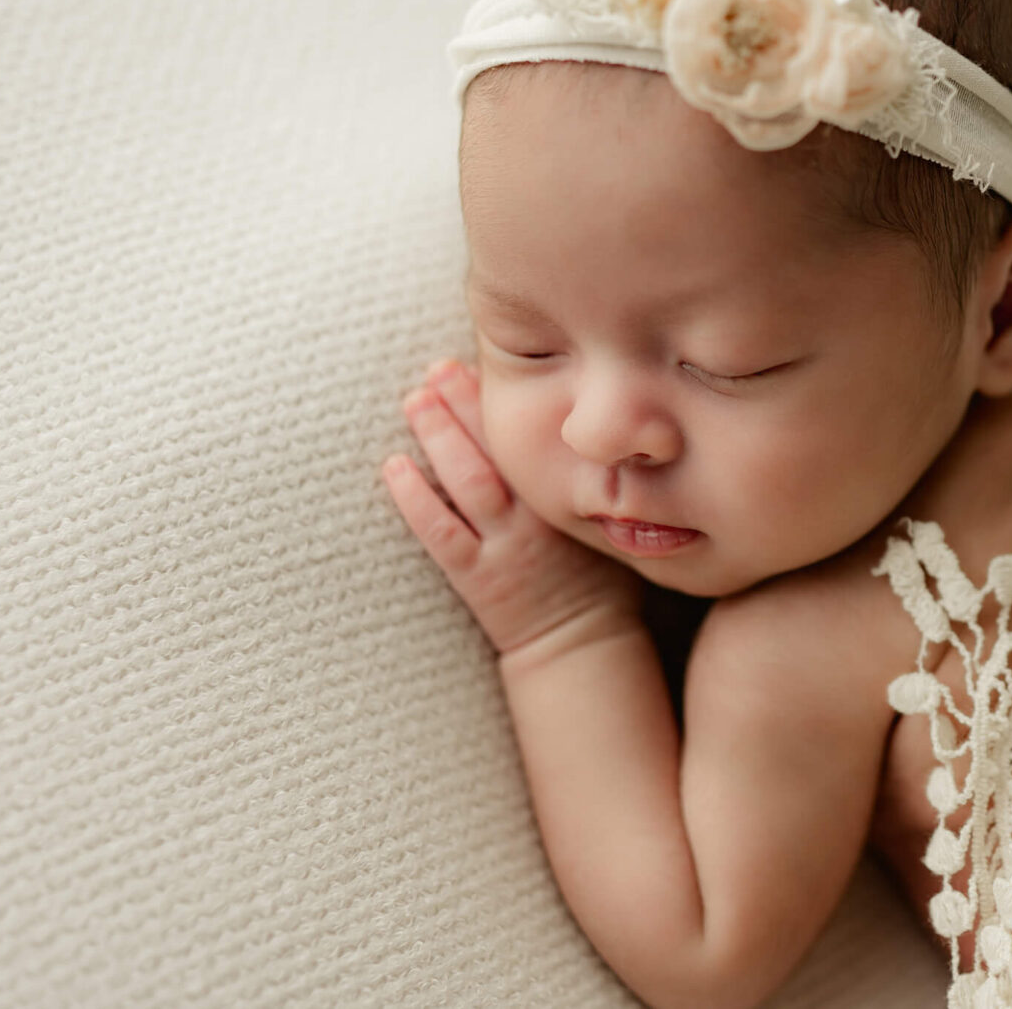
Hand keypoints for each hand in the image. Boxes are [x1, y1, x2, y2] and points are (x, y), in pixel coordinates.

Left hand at [382, 358, 642, 656]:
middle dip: (466, 402)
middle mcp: (537, 515)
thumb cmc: (601, 583)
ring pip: (467, 479)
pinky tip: (394, 466)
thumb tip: (596, 426)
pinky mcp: (475, 577)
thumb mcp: (617, 521)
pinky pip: (440, 532)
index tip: (491, 363)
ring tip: (416, 398)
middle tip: (438, 367)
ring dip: (439, 435)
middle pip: (498, 446)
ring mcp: (505, 546)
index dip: (510, 400)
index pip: (539, 435)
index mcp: (571, 497)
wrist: (582, 647)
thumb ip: (601, 479)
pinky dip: (415, 498)